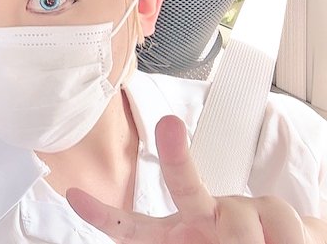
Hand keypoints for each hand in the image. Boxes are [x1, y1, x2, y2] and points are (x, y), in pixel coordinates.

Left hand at [67, 115, 322, 243]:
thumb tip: (185, 232)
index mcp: (173, 236)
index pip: (130, 228)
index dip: (102, 214)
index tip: (73, 196)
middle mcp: (199, 216)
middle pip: (184, 184)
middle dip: (175, 153)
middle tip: (169, 125)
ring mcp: (234, 209)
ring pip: (239, 224)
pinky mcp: (270, 207)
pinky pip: (277, 227)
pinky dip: (283, 242)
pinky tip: (280, 243)